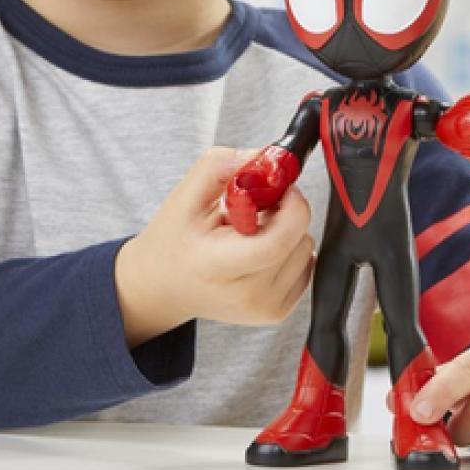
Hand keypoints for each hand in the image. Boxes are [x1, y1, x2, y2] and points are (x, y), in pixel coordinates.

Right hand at [114, 147, 314, 345]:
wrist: (163, 287)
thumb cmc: (172, 241)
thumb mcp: (186, 194)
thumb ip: (224, 165)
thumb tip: (266, 157)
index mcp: (218, 267)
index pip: (278, 241)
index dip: (290, 206)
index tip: (280, 187)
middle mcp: (246, 296)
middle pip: (298, 241)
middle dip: (285, 213)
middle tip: (254, 209)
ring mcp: (265, 309)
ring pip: (306, 250)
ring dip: (287, 231)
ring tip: (251, 232)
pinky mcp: (278, 313)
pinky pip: (306, 266)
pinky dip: (289, 250)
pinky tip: (259, 249)